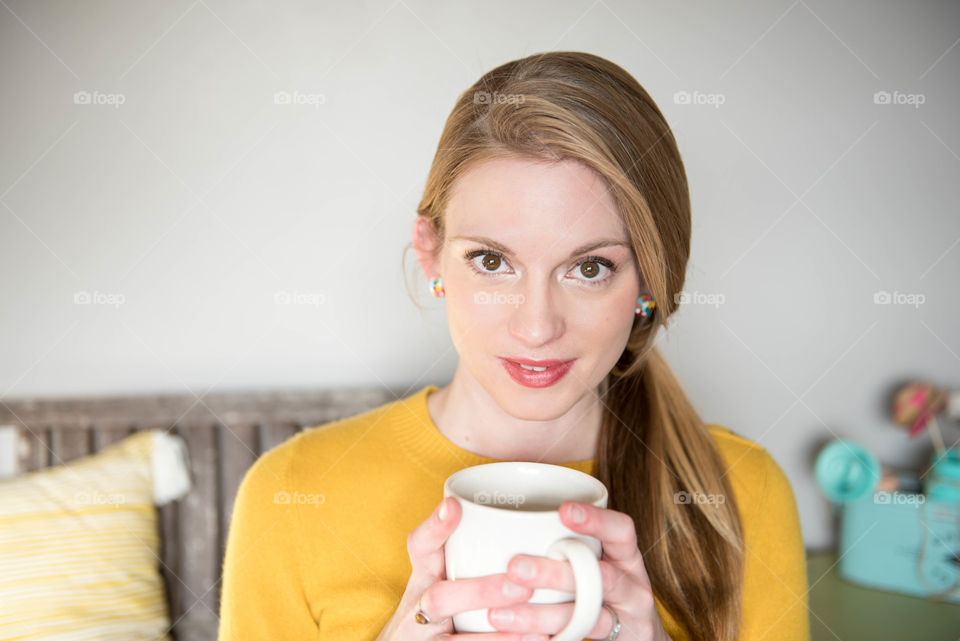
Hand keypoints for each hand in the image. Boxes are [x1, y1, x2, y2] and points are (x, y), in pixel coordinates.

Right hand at [375, 496, 549, 640]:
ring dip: (495, 636)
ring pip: (454, 639)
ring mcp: (425, 637)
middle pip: (440, 597)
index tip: (454, 507)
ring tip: (533, 629)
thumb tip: (526, 519)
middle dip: (481, 593)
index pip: (420, 546)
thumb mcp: (440, 574)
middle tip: (521, 587)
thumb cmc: (438, 606)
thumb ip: (467, 550)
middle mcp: (419, 605)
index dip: (435, 527)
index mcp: (424, 575)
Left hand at [486, 501, 672, 640]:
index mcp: (626, 556)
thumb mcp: (599, 558)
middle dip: (555, 573)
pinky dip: (545, 639)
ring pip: (586, 616)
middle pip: (600, 576)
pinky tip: (516, 636)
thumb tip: (499, 521)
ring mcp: (627, 618)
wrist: (638, 634)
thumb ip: (567, 541)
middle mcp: (632, 586)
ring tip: (499, 614)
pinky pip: (577, 639)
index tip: (563, 511)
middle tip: (514, 567)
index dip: (597, 520)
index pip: (621, 530)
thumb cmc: (603, 584)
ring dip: (540, 616)